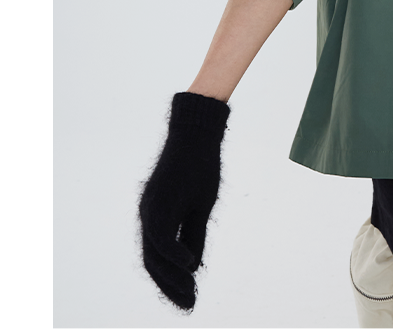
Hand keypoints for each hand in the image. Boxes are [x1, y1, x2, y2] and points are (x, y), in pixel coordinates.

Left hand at [138, 92, 229, 310]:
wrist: (197, 133)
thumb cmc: (199, 167)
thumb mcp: (199, 207)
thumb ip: (192, 235)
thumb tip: (193, 267)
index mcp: (157, 217)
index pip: (159, 260)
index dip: (171, 282)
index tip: (188, 299)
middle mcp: (149, 214)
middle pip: (153, 262)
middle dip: (170, 286)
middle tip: (188, 304)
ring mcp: (151, 206)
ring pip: (154, 253)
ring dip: (170, 277)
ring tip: (188, 293)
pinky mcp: (158, 198)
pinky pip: (161, 234)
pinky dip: (172, 253)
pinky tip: (188, 264)